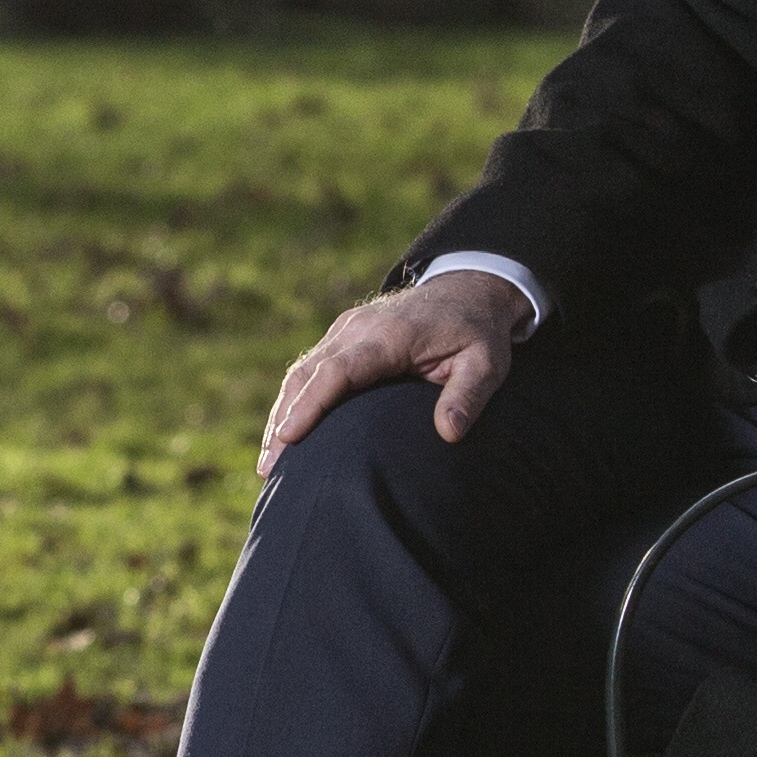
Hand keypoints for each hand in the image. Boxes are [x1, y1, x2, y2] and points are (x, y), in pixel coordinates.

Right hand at [258, 271, 532, 478]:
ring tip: (270, 460)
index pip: (339, 371)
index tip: (289, 437)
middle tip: (270, 466)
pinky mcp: (343, 336)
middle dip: (285, 419)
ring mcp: (346, 329)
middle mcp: (358, 328)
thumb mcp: (487, 363)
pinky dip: (294, 399)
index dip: (311, 404)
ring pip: (302, 370)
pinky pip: (310, 367)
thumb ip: (468, 396)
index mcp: (389, 336)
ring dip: (283, 412)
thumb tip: (449, 434)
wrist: (468, 290)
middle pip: (308, 373)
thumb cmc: (477, 333)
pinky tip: (286, 432)